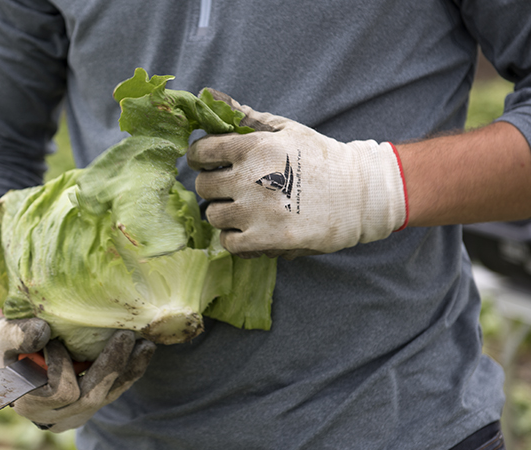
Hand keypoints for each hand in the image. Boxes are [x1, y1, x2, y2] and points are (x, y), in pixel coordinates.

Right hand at [0, 317, 155, 432]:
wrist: (6, 356)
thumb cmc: (0, 345)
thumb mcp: (1, 336)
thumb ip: (17, 335)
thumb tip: (42, 331)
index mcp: (30, 404)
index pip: (59, 392)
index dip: (62, 366)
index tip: (54, 339)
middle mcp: (56, 416)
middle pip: (91, 397)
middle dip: (110, 366)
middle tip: (125, 335)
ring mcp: (77, 412)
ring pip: (109, 395)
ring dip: (128, 368)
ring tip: (145, 342)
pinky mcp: (93, 400)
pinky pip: (116, 389)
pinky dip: (131, 369)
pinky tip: (144, 348)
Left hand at [187, 89, 408, 258]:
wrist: (359, 195)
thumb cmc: (319, 159)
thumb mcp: (285, 130)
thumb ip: (244, 117)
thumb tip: (207, 95)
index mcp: (253, 147)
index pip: (201, 152)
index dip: (201, 158)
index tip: (210, 163)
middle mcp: (249, 179)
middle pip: (203, 186)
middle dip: (214, 186)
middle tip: (232, 187)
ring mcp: (256, 212)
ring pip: (213, 215)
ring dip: (225, 213)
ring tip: (245, 209)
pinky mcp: (265, 240)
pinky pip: (228, 243)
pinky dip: (235, 238)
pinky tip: (251, 229)